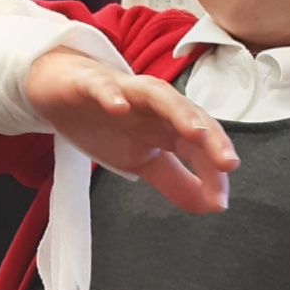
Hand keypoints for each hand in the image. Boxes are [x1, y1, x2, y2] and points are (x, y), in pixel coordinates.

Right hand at [24, 49, 237, 212]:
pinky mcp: (92, 84)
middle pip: (190, 115)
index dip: (214, 171)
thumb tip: (212, 205)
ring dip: (179, 111)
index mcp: (168, 126)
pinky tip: (118, 107)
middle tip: (227, 163)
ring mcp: (125, 92)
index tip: (220, 201)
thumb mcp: (143, 161)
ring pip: (158, 95)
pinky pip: (103, 86)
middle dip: (212, 137)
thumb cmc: (107, 124)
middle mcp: (154, 106)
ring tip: (193, 132)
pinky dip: (112, 95)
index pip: (199, 146)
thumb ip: (178, 183)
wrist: (62, 93)